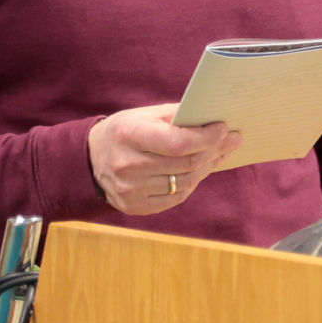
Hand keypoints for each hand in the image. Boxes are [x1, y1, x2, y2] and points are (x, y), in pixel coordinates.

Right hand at [87, 104, 242, 215]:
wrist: (89, 161)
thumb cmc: (124, 132)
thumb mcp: (142, 115)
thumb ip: (175, 116)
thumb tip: (212, 118)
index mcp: (129, 136)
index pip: (178, 142)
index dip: (206, 138)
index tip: (223, 128)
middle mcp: (128, 166)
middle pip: (186, 163)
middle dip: (215, 150)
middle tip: (233, 140)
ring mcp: (131, 190)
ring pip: (185, 182)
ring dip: (208, 167)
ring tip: (220, 153)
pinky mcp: (135, 207)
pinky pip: (176, 197)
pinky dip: (193, 183)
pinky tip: (201, 170)